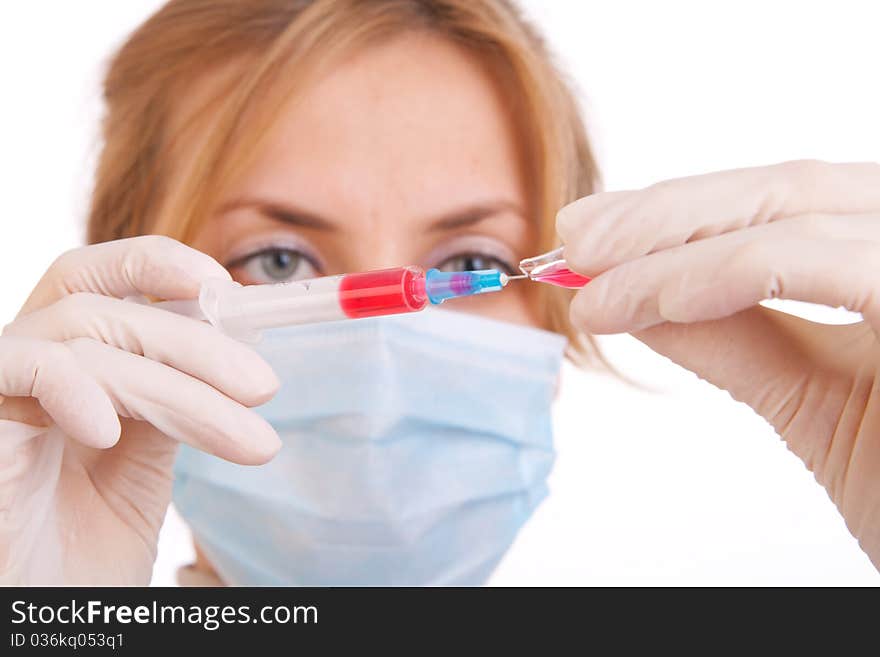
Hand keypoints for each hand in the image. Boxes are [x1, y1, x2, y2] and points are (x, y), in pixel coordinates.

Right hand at [0, 236, 279, 583]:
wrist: (40, 620)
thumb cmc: (81, 557)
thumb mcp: (142, 468)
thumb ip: (167, 405)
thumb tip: (225, 354)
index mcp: (63, 370)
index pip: (96, 281)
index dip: (154, 264)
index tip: (223, 288)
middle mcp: (24, 371)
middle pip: (105, 307)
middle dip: (197, 344)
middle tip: (263, 387)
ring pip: (83, 338)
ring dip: (178, 387)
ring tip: (244, 438)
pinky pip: (20, 367)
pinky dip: (75, 388)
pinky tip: (112, 434)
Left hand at [557, 160, 879, 568]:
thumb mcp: (812, 398)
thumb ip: (734, 337)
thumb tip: (638, 295)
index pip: (785, 203)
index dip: (682, 212)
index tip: (593, 238)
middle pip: (787, 189)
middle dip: (665, 214)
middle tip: (575, 242)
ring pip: (792, 212)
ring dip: (670, 246)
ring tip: (591, 282)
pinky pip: (816, 259)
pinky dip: (723, 271)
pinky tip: (652, 299)